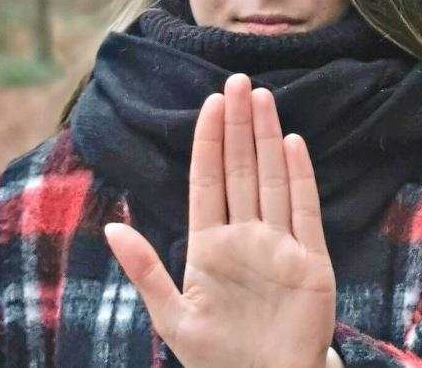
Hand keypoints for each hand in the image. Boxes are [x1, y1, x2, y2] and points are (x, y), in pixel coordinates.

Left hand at [105, 73, 336, 367]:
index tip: (209, 103)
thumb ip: (145, 269)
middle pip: (240, 169)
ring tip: (262, 98)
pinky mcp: (310, 262)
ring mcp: (279, 246)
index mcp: (209, 245)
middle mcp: (245, 237)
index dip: (208, 141)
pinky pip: (304, 211)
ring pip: (272, 179)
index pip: (207, 180)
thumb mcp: (171, 314)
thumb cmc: (215, 355)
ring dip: (267, 139)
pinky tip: (292, 144)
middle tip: (238, 80)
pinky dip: (300, 178)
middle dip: (238, 126)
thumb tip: (111, 227)